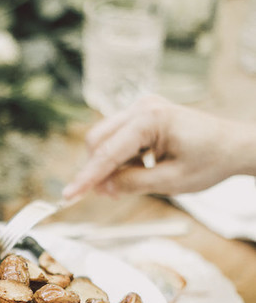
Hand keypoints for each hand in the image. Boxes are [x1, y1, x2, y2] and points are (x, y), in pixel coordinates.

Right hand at [62, 95, 255, 201]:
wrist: (233, 146)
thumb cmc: (210, 161)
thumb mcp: (171, 182)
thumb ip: (133, 183)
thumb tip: (103, 188)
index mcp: (151, 119)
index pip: (108, 151)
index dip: (87, 177)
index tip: (69, 195)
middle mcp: (143, 107)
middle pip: (98, 139)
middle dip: (97, 169)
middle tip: (110, 194)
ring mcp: (142, 108)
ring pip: (105, 138)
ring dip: (110, 164)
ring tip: (135, 181)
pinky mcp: (143, 116)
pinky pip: (118, 138)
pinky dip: (121, 158)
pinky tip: (142, 168)